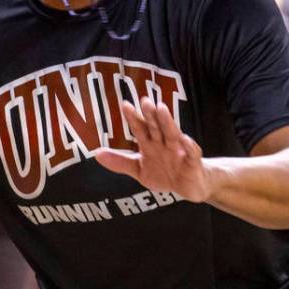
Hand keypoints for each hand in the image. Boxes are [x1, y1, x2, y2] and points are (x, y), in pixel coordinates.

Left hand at [95, 97, 210, 202]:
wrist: (190, 187)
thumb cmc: (165, 174)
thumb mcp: (139, 170)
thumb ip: (120, 162)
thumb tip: (96, 154)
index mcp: (150, 144)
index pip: (140, 128)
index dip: (133, 118)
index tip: (125, 105)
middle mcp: (164, 143)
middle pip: (156, 127)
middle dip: (151, 114)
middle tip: (145, 100)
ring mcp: (179, 151)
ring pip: (172, 134)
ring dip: (167, 122)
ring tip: (162, 108)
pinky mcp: (192, 162)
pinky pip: (191, 153)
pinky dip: (189, 146)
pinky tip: (185, 139)